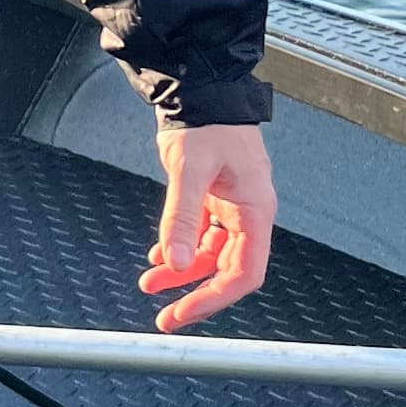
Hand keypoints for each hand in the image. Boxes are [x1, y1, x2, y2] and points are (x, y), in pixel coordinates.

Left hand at [143, 122, 276, 329]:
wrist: (200, 90)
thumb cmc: (207, 121)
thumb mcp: (190, 169)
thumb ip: (181, 217)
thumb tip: (173, 260)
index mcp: (256, 210)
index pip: (244, 272)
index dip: (216, 298)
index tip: (186, 311)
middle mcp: (248, 213)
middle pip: (227, 270)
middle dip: (195, 294)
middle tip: (166, 316)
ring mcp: (232, 207)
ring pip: (209, 255)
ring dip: (180, 271)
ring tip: (149, 282)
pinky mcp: (214, 199)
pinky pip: (200, 236)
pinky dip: (179, 248)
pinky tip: (158, 256)